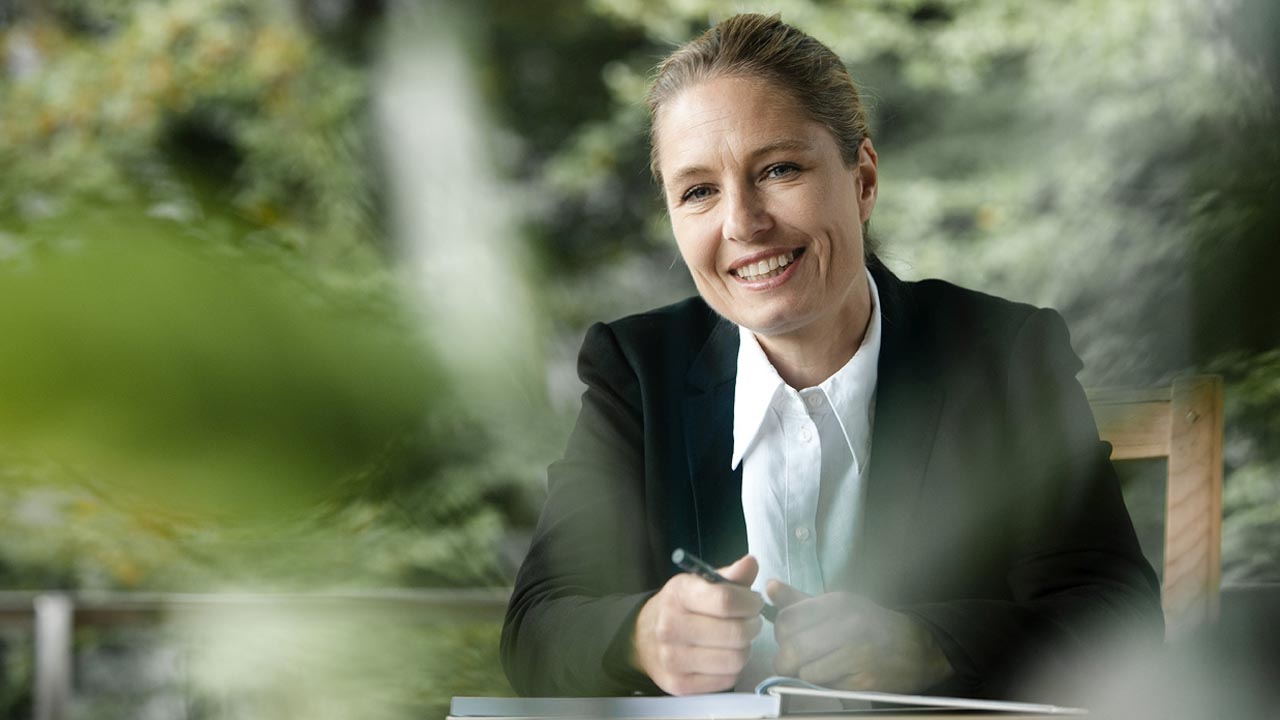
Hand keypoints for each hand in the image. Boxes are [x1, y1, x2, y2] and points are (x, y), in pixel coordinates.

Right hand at [632, 555, 764, 694]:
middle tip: (750, 622)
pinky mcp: (679, 685)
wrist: (644, 637)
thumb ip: (729, 575)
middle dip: (752, 626)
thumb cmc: (681, 607)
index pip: (725, 600)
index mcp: (678, 595)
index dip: (750, 602)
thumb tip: (751, 563)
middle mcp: (670, 627)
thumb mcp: (700, 583)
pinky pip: (727, 680)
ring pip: (735, 660)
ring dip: (744, 649)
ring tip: (737, 640)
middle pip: (735, 633)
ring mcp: (672, 659)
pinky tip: (724, 656)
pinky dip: (733, 669)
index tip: (754, 602)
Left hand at [768, 581, 952, 692]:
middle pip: (792, 649)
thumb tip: (769, 587)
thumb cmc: (869, 626)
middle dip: (786, 660)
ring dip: (805, 676)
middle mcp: (848, 626)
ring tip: (819, 669)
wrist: (917, 649)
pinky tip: (836, 677)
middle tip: (794, 662)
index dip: (781, 634)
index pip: (786, 620)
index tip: (789, 639)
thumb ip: (800, 601)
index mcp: (837, 604)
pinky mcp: (864, 682)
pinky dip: (824, 687)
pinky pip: (826, 689)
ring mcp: (858, 655)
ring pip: (805, 672)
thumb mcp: (837, 606)